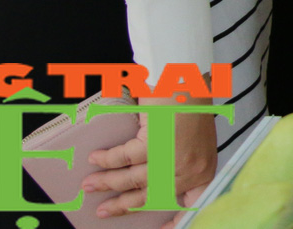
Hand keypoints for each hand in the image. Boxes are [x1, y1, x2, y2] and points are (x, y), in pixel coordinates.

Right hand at [82, 106, 215, 222]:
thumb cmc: (191, 103)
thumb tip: (149, 182)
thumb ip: (181, 163)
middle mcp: (189, 170)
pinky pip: (123, 158)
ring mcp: (171, 159)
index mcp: (203, 170)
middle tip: (103, 211)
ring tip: (89, 184)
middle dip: (121, 205)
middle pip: (150, 195)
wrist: (187, 78)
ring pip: (132, 179)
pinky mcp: (153, 145)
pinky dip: (106, 160)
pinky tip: (96, 159)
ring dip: (106, 182)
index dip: (176, 222)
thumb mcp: (194, 141)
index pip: (193, 206)